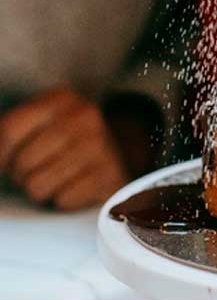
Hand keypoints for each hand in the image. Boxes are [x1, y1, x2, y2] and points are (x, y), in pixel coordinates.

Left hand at [0, 87, 128, 209]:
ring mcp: (99, 145)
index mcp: (62, 99)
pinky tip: (75, 185)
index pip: (9, 130)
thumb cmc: (69, 140)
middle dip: (22, 175)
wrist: (122, 151)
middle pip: (22, 162)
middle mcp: (83, 117)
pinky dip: (64, 199)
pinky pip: (62, 200)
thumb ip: (12, 132)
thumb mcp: (44, 121)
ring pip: (38, 185)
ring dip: (41, 189)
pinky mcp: (108, 175)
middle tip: (37, 171)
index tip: (3, 166)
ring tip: (55, 179)